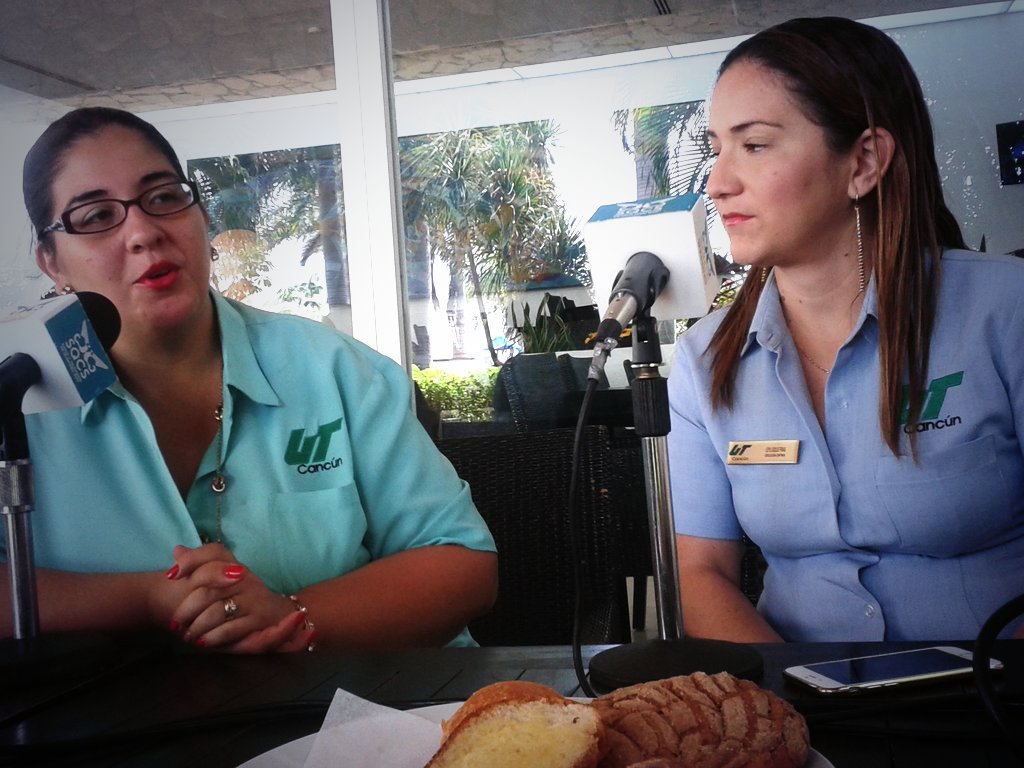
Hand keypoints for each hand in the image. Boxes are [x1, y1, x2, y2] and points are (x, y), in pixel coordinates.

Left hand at [165, 544, 314, 652]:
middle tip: (175, 624)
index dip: (190, 561)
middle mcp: (244, 576)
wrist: (276, 613)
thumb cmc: (239, 596)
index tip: (171, 576)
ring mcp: (253, 597)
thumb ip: (199, 564)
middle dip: (186, 610)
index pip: (212, 552)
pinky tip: (202, 642)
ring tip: (187, 635)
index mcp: (233, 563)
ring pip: (216, 612)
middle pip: (208, 589)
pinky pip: (229, 629)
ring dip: (197, 627)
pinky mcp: (259, 618)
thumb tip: (177, 550)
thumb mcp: (219, 578)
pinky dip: (211, 637)